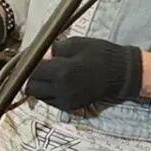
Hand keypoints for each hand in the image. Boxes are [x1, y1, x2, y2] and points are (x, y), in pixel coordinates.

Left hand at [27, 37, 142, 111]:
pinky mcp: (70, 107)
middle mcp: (61, 90)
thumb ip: (53, 49)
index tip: (31, 57)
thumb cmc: (101, 55)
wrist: (121, 73)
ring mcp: (65, 101)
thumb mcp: (76, 43)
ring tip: (50, 74)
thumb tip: (38, 53)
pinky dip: (49, 92)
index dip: (29, 63)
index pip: (32, 71)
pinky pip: (50, 101)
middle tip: (40, 65)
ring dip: (39, 85)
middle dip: (32, 76)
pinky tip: (59, 82)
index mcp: (62, 72)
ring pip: (38, 96)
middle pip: (31, 87)